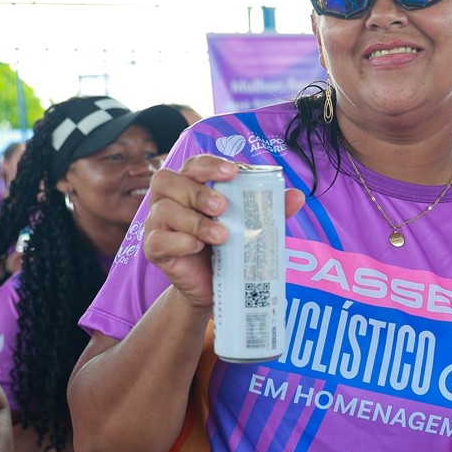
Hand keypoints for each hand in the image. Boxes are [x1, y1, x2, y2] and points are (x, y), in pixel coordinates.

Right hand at [141, 156, 304, 311]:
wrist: (214, 286)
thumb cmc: (229, 247)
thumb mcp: (251, 226)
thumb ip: (271, 210)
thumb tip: (297, 196)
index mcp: (190, 185)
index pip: (193, 164)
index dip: (209, 165)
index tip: (232, 172)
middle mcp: (168, 199)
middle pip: (168, 181)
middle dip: (197, 192)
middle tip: (223, 208)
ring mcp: (158, 223)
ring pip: (165, 210)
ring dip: (194, 221)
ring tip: (221, 236)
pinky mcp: (154, 248)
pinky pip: (159, 239)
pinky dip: (180, 241)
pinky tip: (197, 247)